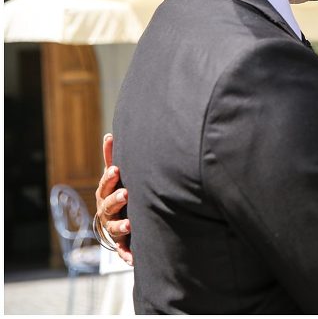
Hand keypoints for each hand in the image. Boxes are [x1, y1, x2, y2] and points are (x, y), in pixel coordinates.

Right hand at [95, 133, 132, 265]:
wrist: (117, 221)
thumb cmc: (117, 193)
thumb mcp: (115, 177)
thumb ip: (111, 158)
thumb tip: (109, 135)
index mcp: (106, 195)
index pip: (105, 185)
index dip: (110, 178)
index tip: (117, 169)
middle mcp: (107, 212)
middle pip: (108, 206)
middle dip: (116, 200)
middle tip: (126, 194)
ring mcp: (113, 228)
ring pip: (114, 229)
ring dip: (121, 227)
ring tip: (130, 225)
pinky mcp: (122, 243)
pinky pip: (124, 251)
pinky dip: (127, 255)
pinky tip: (133, 259)